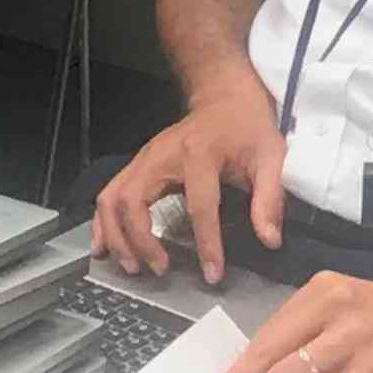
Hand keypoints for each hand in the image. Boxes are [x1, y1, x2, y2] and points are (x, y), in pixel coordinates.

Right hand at [92, 88, 290, 283]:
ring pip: (111, 199)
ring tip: (132, 266)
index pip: (199, 206)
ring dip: (116, 236)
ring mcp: (144, 159)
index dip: (206, 244)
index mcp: (199, 154)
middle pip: (134, 202)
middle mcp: (162, 155)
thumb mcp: (270, 157)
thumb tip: (269, 239)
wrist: (224, 98)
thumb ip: (269, 198)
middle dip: (141, 241)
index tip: (212, 274)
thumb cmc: (247, 127)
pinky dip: (102, 224)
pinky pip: (108, 195)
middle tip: (160, 269)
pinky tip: (104, 247)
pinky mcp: (137, 165)